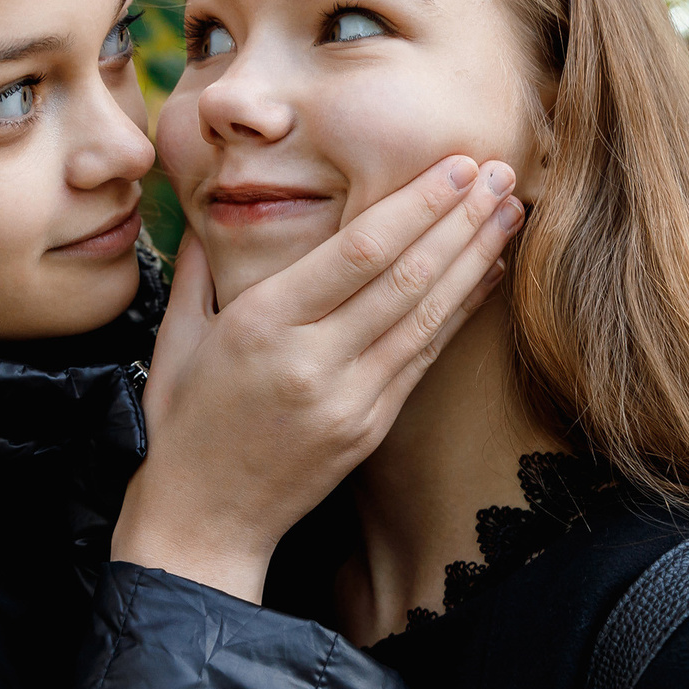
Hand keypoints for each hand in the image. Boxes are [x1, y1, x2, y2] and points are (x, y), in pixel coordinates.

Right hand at [111, 154, 526, 601]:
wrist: (202, 522)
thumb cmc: (184, 424)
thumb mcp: (177, 338)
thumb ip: (202, 267)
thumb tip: (214, 198)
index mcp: (262, 324)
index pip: (358, 253)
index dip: (415, 205)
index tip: (457, 166)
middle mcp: (313, 360)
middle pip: (405, 278)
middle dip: (460, 220)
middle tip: (502, 172)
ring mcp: (350, 399)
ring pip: (426, 317)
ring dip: (475, 260)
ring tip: (511, 212)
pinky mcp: (371, 427)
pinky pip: (424, 358)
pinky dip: (460, 312)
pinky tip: (487, 275)